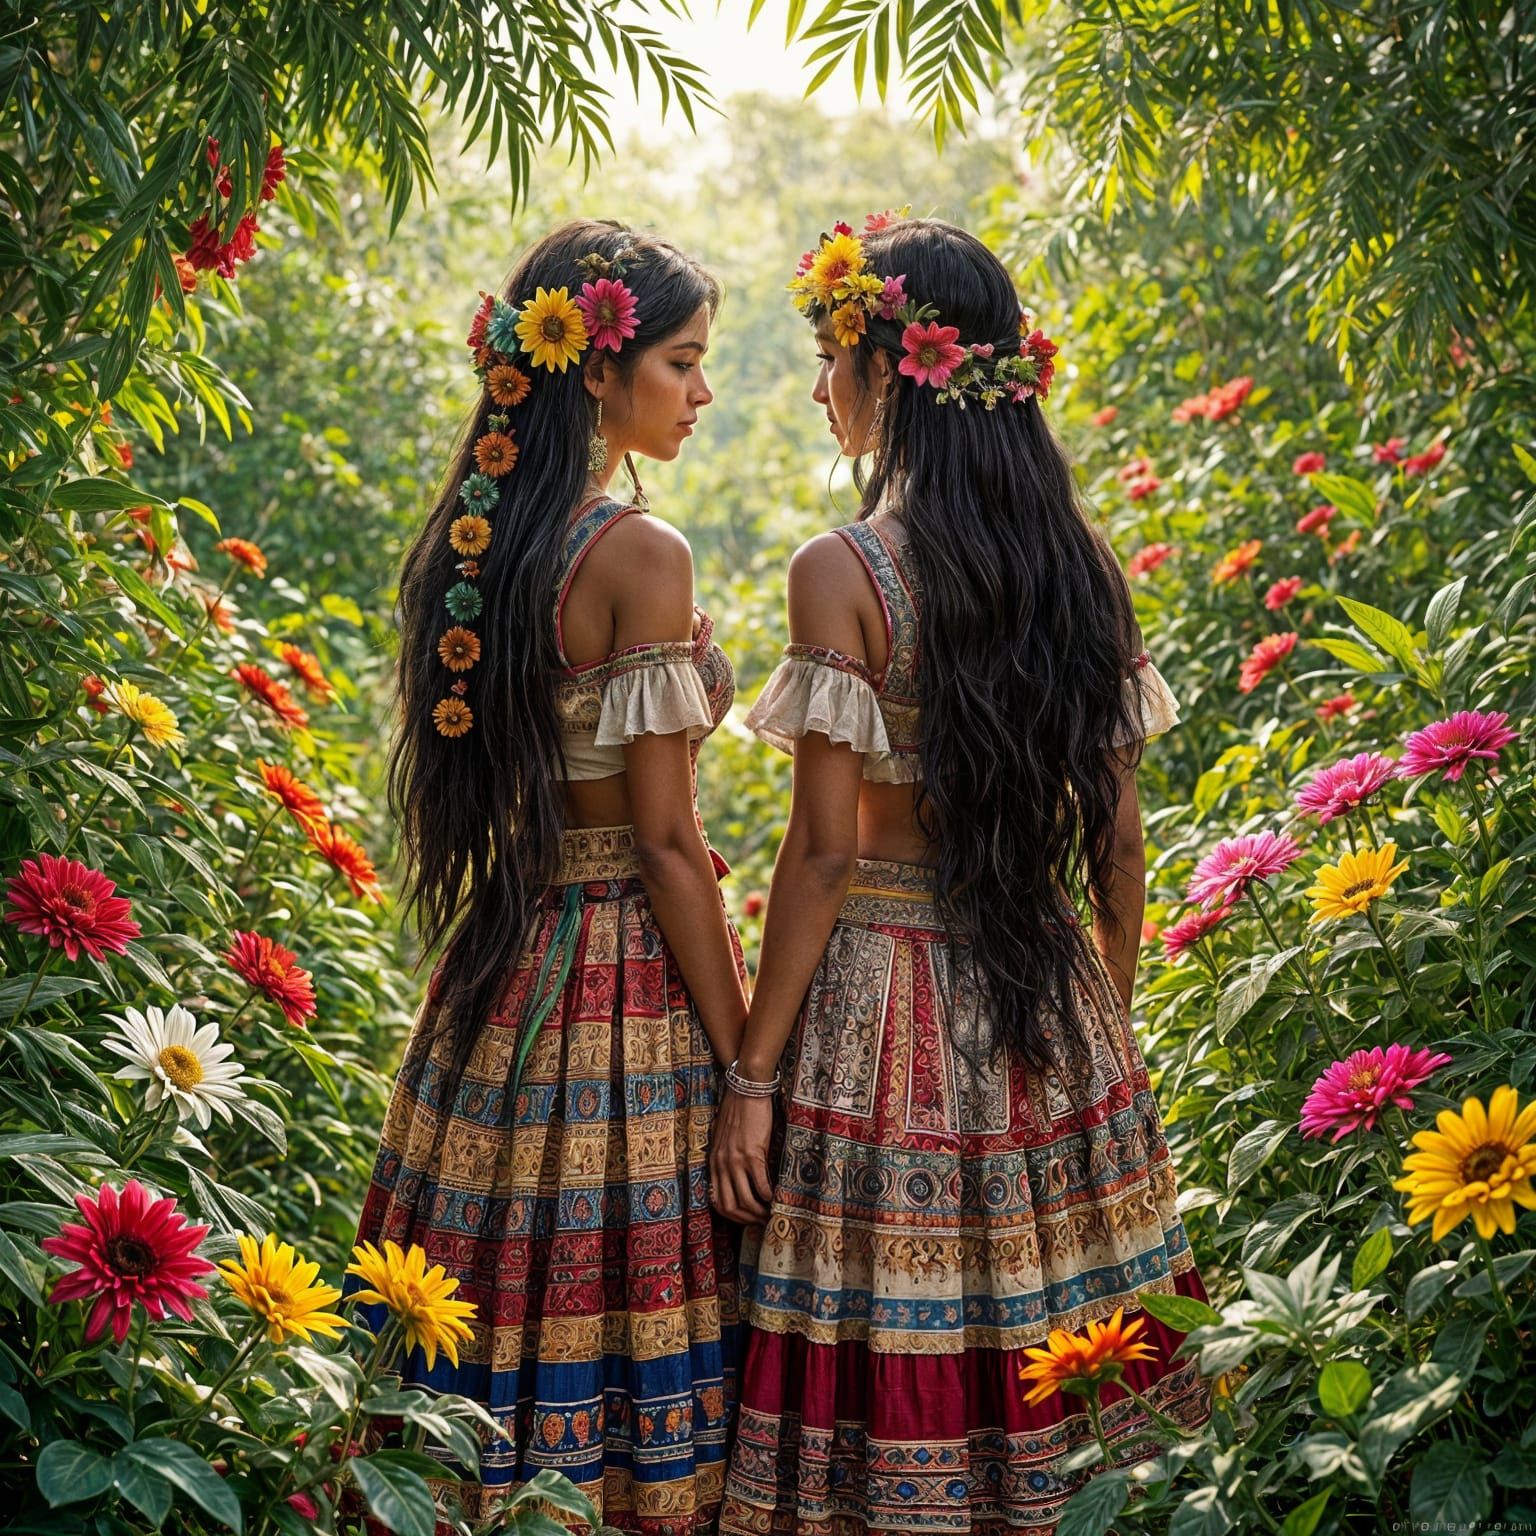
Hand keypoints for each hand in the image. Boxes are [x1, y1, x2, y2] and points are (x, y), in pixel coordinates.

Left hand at [709, 1090, 774, 1224]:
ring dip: (759, 1213)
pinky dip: (768, 1197)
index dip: (732, 1215)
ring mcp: (736, 1160)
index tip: (746, 1218)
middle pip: (729, 1206)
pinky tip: (776, 1198)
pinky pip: (760, 1184)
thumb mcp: (725, 1138)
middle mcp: (722, 1164)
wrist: (746, 1089)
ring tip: (771, 1214)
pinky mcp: (752, 1154)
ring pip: (745, 1200)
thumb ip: (727, 1157)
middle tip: (761, 1222)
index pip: (716, 1201)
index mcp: (714, 1162)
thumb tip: (738, 1176)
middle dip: (746, 1219)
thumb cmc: (738, 1111)